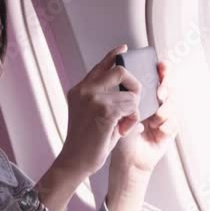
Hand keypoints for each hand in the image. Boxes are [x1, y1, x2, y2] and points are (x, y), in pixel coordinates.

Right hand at [55, 44, 142, 177]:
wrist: (75, 161)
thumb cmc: (85, 142)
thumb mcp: (90, 114)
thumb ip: (102, 98)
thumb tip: (124, 87)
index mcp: (79, 90)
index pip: (100, 66)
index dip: (114, 56)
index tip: (123, 49)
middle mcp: (84, 90)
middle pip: (120, 71)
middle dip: (134, 87)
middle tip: (132, 105)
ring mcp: (93, 99)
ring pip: (130, 92)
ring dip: (134, 109)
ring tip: (123, 124)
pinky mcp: (104, 110)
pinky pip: (132, 106)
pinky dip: (132, 119)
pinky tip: (121, 130)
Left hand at [111, 61, 179, 174]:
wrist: (124, 158)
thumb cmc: (117, 133)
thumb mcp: (115, 108)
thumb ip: (121, 90)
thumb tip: (123, 67)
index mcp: (144, 95)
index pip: (157, 76)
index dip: (162, 69)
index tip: (161, 65)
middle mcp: (156, 103)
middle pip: (168, 86)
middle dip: (166, 86)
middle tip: (160, 93)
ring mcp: (164, 117)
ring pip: (173, 103)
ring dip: (165, 109)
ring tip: (154, 119)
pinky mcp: (169, 131)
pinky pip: (174, 123)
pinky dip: (165, 126)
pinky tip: (155, 130)